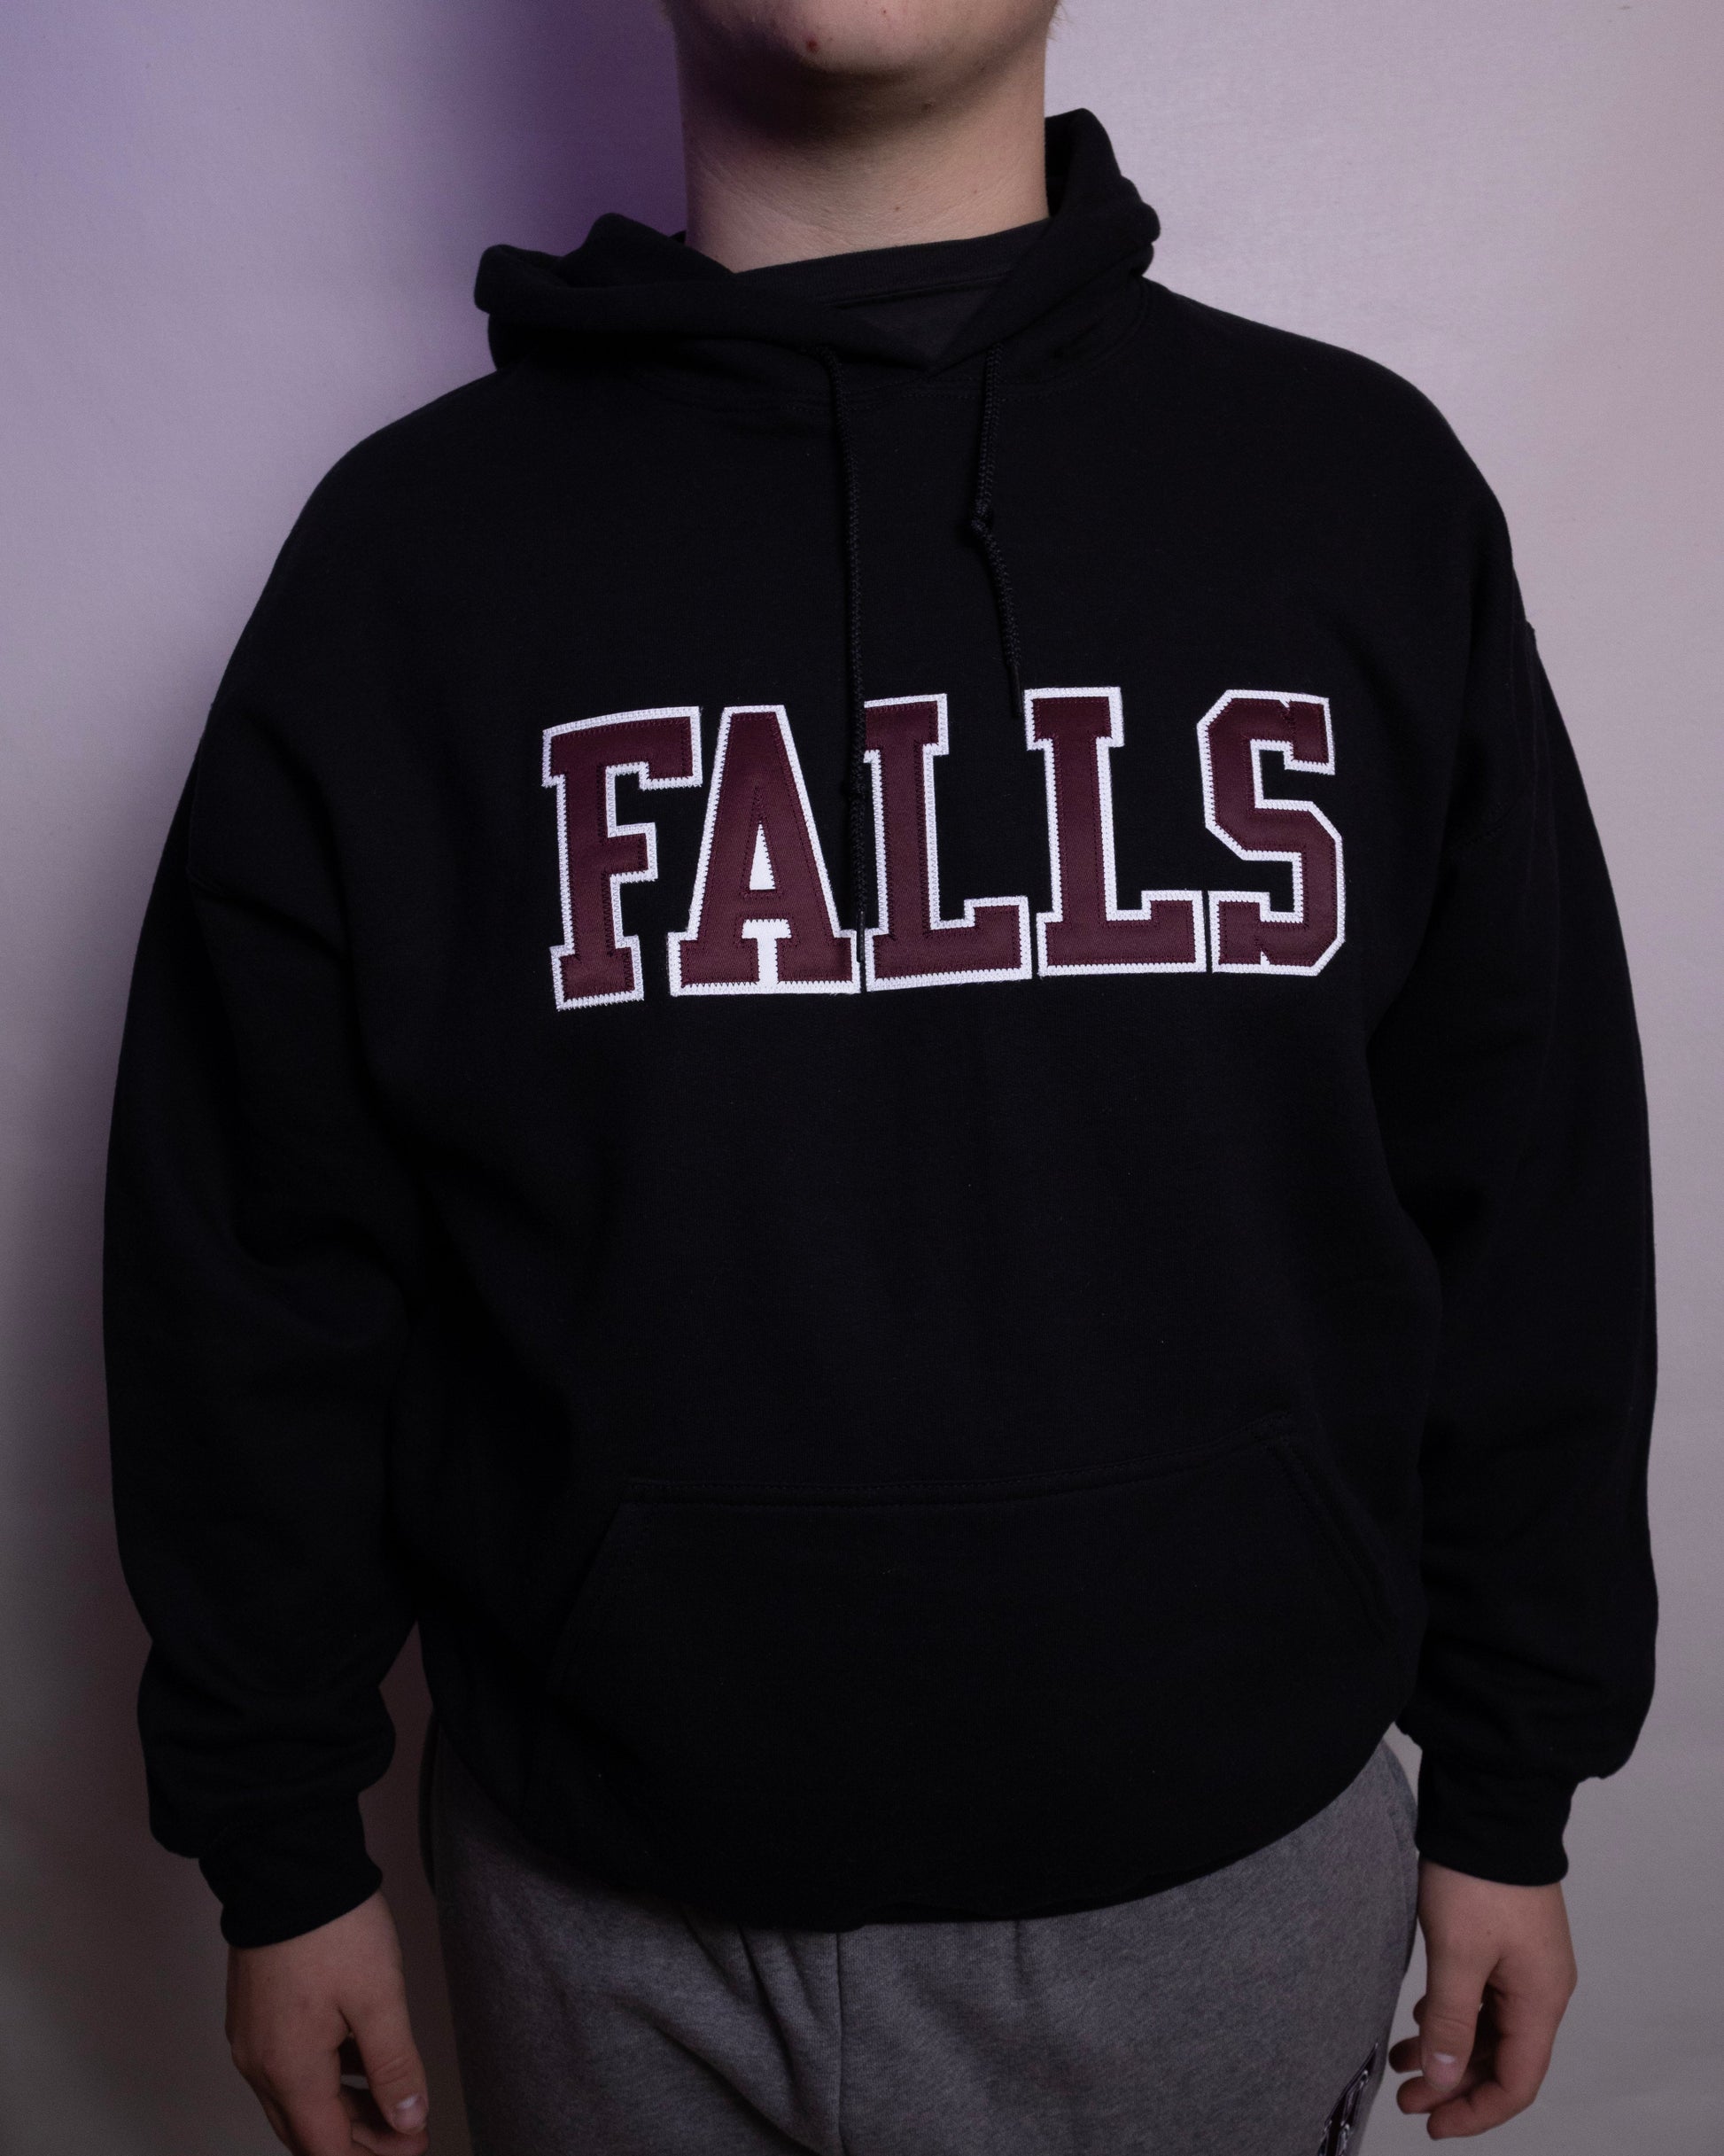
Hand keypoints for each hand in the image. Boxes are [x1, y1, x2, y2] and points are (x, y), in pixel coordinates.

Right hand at [226, 1890, 430, 2155]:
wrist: (288, 1867)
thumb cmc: (333, 1927)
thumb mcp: (379, 1998)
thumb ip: (394, 2066)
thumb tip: (408, 2119)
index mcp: (289, 2070)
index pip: (326, 2149)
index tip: (414, 2145)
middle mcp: (260, 2064)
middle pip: (308, 2130)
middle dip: (360, 2140)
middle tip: (408, 2132)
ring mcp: (253, 2038)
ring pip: (298, 2099)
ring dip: (344, 2109)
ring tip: (393, 2099)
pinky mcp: (255, 2013)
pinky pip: (289, 2066)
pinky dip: (326, 2077)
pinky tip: (360, 2063)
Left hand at [1391, 1860, 1576, 2137]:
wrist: (1488, 1806)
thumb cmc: (1478, 1878)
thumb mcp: (1457, 1955)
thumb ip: (1451, 2023)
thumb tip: (1447, 2082)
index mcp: (1540, 1999)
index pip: (1518, 2081)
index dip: (1477, 2111)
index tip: (1433, 2122)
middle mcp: (1540, 1987)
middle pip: (1503, 2059)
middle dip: (1456, 2084)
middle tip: (1409, 2097)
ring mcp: (1523, 1963)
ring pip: (1488, 2028)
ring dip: (1449, 2049)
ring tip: (1401, 2062)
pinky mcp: (1503, 1941)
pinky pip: (1481, 1996)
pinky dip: (1451, 2014)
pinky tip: (1419, 2019)